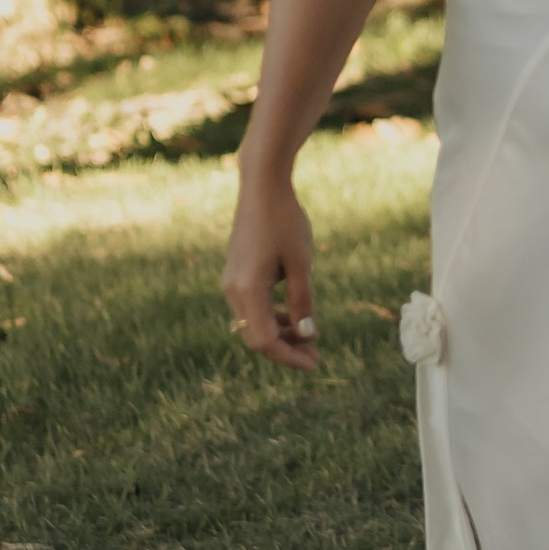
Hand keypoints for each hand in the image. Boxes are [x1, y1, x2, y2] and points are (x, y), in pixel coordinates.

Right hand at [224, 170, 319, 368]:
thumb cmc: (285, 220)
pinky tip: (294, 314)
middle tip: (316, 354)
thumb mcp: (301, 263)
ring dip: (280, 333)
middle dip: (285, 348)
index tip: (314, 363)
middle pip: (256, 336)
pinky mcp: (236, 273)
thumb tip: (307, 334)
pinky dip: (272, 315)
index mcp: (248, 290)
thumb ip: (303, 300)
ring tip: (309, 336)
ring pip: (253, 322)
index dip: (288, 357)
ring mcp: (232, 281)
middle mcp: (233, 289)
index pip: (264, 340)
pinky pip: (252, 305)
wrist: (262, 186)